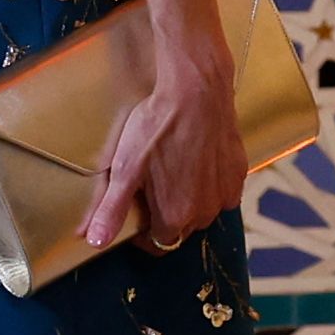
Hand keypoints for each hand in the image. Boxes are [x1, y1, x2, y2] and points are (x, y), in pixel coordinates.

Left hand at [82, 44, 248, 254]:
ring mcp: (225, 193)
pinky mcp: (238, 173)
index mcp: (175, 216)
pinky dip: (210, 184)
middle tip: (151, 186)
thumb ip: (111, 209)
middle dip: (165, 215)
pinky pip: (222, 191)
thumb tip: (95, 241)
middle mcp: (204, 212)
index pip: (157, 244)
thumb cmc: (158, 126)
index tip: (136, 212)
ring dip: (189, 201)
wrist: (197, 90)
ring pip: (203, 211)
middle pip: (180, 228)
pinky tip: (197, 162)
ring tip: (173, 171)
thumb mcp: (125, 168)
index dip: (143, 234)